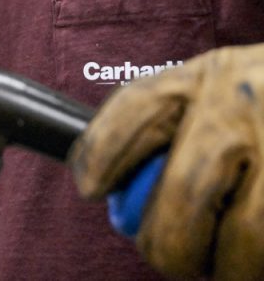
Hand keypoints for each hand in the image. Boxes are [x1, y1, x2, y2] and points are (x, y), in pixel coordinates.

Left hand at [70, 44, 263, 279]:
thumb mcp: (224, 82)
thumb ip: (177, 121)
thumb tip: (113, 187)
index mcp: (210, 74)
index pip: (135, 110)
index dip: (101, 154)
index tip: (89, 186)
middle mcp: (246, 102)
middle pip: (185, 196)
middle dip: (169, 245)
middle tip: (173, 256)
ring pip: (246, 239)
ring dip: (230, 269)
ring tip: (227, 265)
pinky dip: (261, 263)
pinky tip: (259, 255)